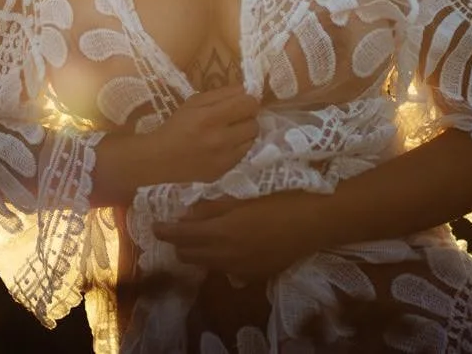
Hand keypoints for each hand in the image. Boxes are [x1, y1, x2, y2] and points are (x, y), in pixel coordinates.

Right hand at [152, 84, 259, 184]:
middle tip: (233, 119)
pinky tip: (222, 147)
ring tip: (228, 133)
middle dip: (246, 118)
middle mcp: (220, 139)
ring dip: (243, 134)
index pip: (249, 104)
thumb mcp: (194, 102)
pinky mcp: (224, 171)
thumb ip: (222, 94)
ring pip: (251, 140)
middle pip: (254, 123)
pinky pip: (243, 155)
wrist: (160, 159)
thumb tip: (246, 90)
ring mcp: (223, 159)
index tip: (240, 102)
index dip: (247, 101)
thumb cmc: (176, 126)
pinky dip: (236, 149)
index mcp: (210, 117)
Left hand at [152, 191, 322, 280]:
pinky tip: (227, 248)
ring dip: (197, 252)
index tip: (155, 225)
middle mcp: (225, 256)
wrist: (316, 221)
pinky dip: (219, 260)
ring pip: (206, 265)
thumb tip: (185, 213)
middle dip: (178, 243)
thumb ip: (212, 207)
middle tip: (176, 229)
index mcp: (220, 233)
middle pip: (189, 255)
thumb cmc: (279, 199)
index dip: (165, 230)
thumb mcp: (243, 196)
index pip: (181, 236)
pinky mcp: (254, 274)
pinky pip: (227, 271)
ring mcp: (240, 269)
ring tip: (198, 238)